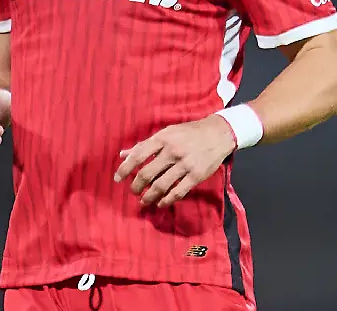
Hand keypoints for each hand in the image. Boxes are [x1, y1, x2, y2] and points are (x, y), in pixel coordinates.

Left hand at [114, 115, 236, 207]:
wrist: (218, 134)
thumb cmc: (188, 133)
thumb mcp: (166, 133)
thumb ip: (145, 145)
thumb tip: (123, 154)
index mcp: (162, 138)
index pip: (138, 155)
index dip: (125, 169)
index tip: (117, 179)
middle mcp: (172, 151)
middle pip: (147, 173)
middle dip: (136, 186)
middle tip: (133, 191)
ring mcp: (185, 164)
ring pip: (161, 185)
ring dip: (149, 196)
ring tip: (144, 201)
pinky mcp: (196, 176)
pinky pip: (178, 192)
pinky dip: (166, 200)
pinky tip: (160, 203)